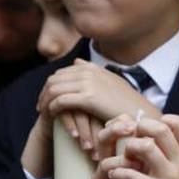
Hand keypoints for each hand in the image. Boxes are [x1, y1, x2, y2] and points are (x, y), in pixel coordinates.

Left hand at [37, 60, 159, 157]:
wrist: (138, 112)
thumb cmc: (124, 101)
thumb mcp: (108, 81)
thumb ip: (91, 71)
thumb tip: (77, 61)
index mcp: (90, 67)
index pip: (61, 73)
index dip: (50, 86)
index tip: (46, 98)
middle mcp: (87, 72)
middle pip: (54, 80)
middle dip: (44, 93)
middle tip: (40, 107)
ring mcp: (88, 83)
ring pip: (54, 89)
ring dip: (45, 101)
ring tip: (43, 113)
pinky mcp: (88, 97)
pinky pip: (61, 100)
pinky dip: (52, 108)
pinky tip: (51, 116)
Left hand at [99, 114, 178, 178]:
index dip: (163, 119)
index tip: (150, 129)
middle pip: (161, 129)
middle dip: (141, 128)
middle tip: (131, 139)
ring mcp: (172, 178)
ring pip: (146, 147)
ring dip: (129, 148)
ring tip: (124, 157)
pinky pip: (134, 176)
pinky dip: (120, 172)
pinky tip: (116, 175)